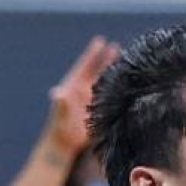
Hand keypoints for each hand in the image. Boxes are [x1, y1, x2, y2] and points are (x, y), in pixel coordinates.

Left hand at [40, 36, 119, 159]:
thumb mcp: (59, 117)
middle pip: (96, 71)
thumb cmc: (59, 131)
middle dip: (106, 59)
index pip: (84, 67)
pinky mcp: (98, 110)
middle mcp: (83, 91)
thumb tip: (57, 92)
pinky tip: (128, 85)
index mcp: (73, 87)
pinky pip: (109, 96)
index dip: (92, 54)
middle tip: (117, 46)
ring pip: (104, 82)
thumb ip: (60, 105)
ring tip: (126, 62)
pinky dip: (117, 89)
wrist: (63, 145)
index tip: (101, 41)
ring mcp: (91, 100)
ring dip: (113, 72)